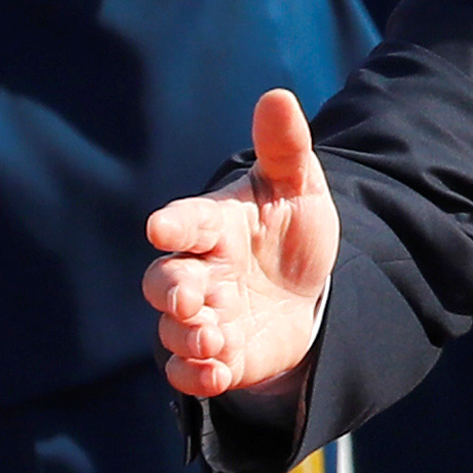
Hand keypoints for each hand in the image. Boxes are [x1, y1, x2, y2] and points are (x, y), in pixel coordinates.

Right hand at [144, 88, 338, 398]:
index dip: (174, 225)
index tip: (162, 227)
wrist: (309, 285)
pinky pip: (190, 372)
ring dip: (187, 336)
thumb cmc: (290, 227)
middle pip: (164, 282)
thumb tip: (277, 96)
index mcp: (213, 226)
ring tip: (213, 337)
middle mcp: (199, 272)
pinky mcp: (218, 356)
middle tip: (192, 297)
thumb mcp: (298, 185)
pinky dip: (195, 375)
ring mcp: (205, 315)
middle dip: (171, 290)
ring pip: (174, 330)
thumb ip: (284, 147)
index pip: (185, 223)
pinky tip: (215, 371)